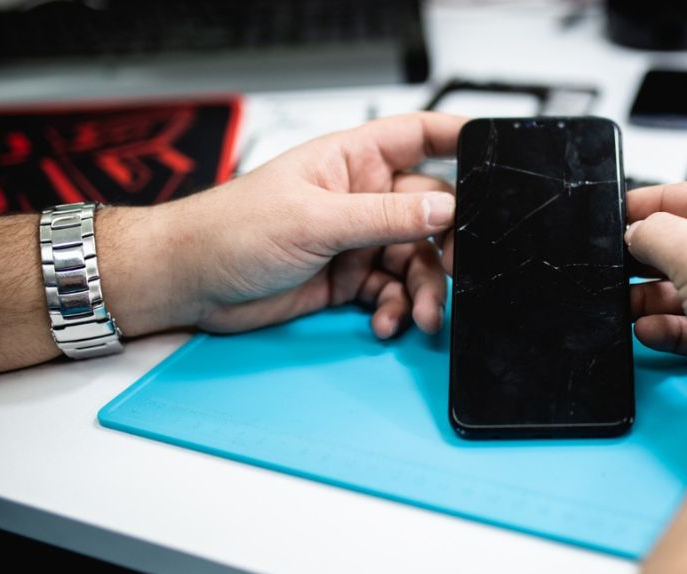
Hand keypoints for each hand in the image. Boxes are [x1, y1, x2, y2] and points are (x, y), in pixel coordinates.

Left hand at [100, 112, 467, 339]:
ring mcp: (356, 239)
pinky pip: (392, 292)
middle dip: (447, 246)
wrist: (189, 285)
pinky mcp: (349, 279)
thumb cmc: (230, 231)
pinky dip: (395, 310)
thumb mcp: (316, 220)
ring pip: (416, 261)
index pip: (419, 136)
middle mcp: (361, 196)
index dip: (459, 138)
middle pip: (431, 213)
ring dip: (423, 290)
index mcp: (353, 161)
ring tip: (419, 317)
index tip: (497, 155)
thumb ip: (385, 217)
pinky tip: (385, 323)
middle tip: (461, 271)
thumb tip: (445, 209)